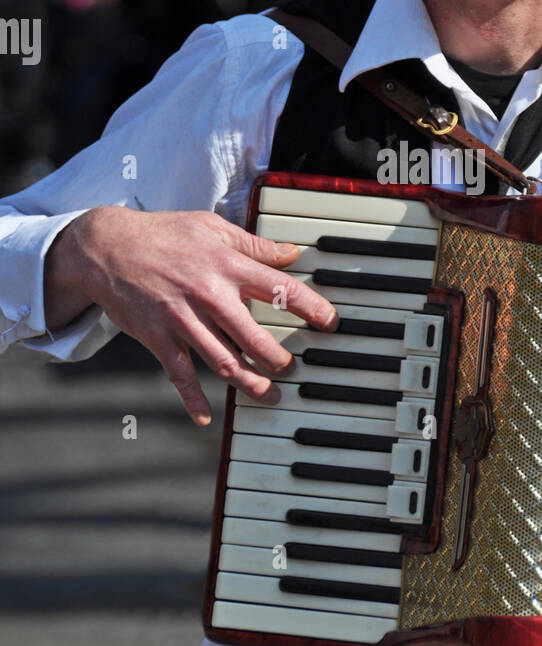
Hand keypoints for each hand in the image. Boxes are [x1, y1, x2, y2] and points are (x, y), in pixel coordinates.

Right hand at [45, 206, 336, 425]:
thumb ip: (254, 244)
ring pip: (225, 362)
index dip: (312, 308)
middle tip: (295, 369)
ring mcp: (183, 320)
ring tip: (270, 395)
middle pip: (256, 338)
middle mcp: (210, 295)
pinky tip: (207, 417)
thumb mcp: (213, 227)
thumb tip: (291, 253)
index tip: (330, 323)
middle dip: (281, 359)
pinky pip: (180, 376)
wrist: (107, 247)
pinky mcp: (158, 338)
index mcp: (228, 265)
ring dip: (251, 384)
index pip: (281, 289)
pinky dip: (193, 400)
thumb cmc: (165, 234)